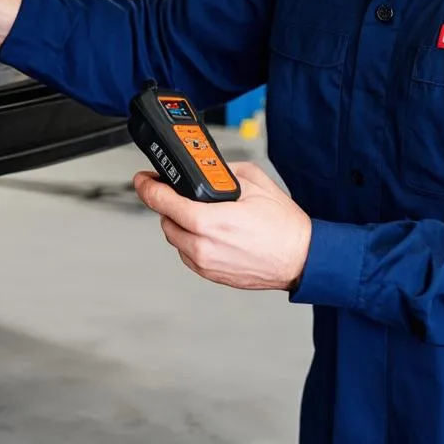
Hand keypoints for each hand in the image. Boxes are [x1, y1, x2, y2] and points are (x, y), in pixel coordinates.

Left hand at [133, 161, 311, 290]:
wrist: (301, 257)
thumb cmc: (283, 226)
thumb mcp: (254, 182)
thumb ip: (223, 173)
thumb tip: (207, 169)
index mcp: (209, 221)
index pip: (162, 202)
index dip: (147, 187)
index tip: (143, 179)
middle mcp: (202, 246)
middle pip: (165, 220)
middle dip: (168, 204)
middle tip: (178, 192)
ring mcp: (206, 263)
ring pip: (175, 238)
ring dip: (180, 223)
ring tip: (199, 212)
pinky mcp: (212, 275)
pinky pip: (188, 254)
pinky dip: (191, 240)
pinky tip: (209, 231)